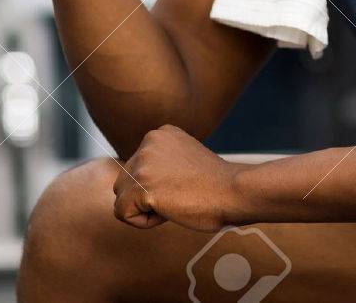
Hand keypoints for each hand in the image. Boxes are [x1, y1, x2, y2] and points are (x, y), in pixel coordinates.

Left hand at [112, 125, 237, 231]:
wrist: (234, 191)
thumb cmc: (216, 184)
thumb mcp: (184, 159)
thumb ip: (161, 163)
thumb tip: (139, 183)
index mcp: (160, 134)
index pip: (136, 168)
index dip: (157, 185)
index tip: (183, 184)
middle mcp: (147, 143)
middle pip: (124, 182)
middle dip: (146, 196)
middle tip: (179, 195)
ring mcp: (143, 164)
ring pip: (122, 198)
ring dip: (145, 209)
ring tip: (174, 202)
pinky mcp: (142, 187)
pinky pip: (123, 214)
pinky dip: (143, 222)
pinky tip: (168, 211)